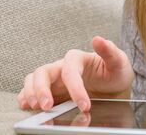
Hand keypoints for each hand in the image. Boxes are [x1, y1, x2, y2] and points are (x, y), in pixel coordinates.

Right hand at [17, 36, 133, 111]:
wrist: (114, 87)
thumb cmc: (115, 72)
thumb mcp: (119, 62)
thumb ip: (110, 51)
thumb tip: (98, 39)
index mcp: (77, 59)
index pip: (70, 70)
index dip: (75, 88)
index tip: (85, 105)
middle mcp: (62, 67)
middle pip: (43, 72)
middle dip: (41, 89)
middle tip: (47, 106)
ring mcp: (54, 80)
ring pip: (33, 80)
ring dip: (31, 93)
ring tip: (36, 107)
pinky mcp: (51, 91)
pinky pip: (31, 91)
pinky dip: (26, 97)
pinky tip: (27, 106)